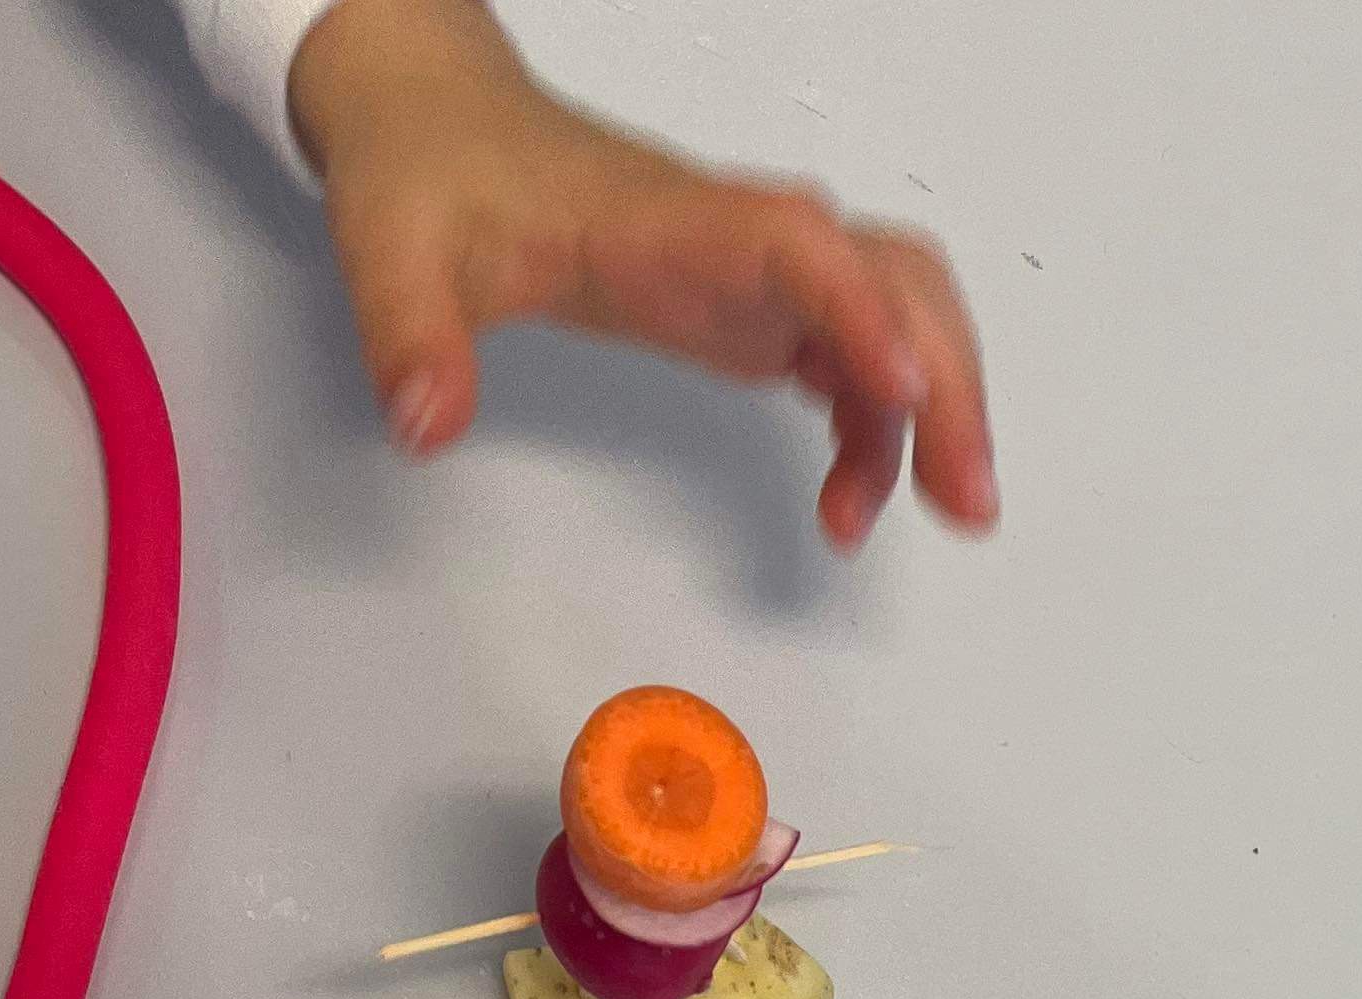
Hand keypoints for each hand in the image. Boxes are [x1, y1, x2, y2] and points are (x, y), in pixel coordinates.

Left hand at [288, 0, 996, 547]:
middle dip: (948, 382)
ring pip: (897, 318)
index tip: (902, 386)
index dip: (860, 309)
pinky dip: (879, 435)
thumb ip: (413, 337)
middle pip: (892, 281)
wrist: (438, 124)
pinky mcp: (757, 311)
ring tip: (940, 511)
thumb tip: (424, 420)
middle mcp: (739, 240)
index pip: (796, 245)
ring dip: (938, 412)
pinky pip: (856, 364)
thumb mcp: (396, 255)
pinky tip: (849, 502)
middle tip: (966, 499)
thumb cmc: (434, 175)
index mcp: (670, 221)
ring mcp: (759, 276)